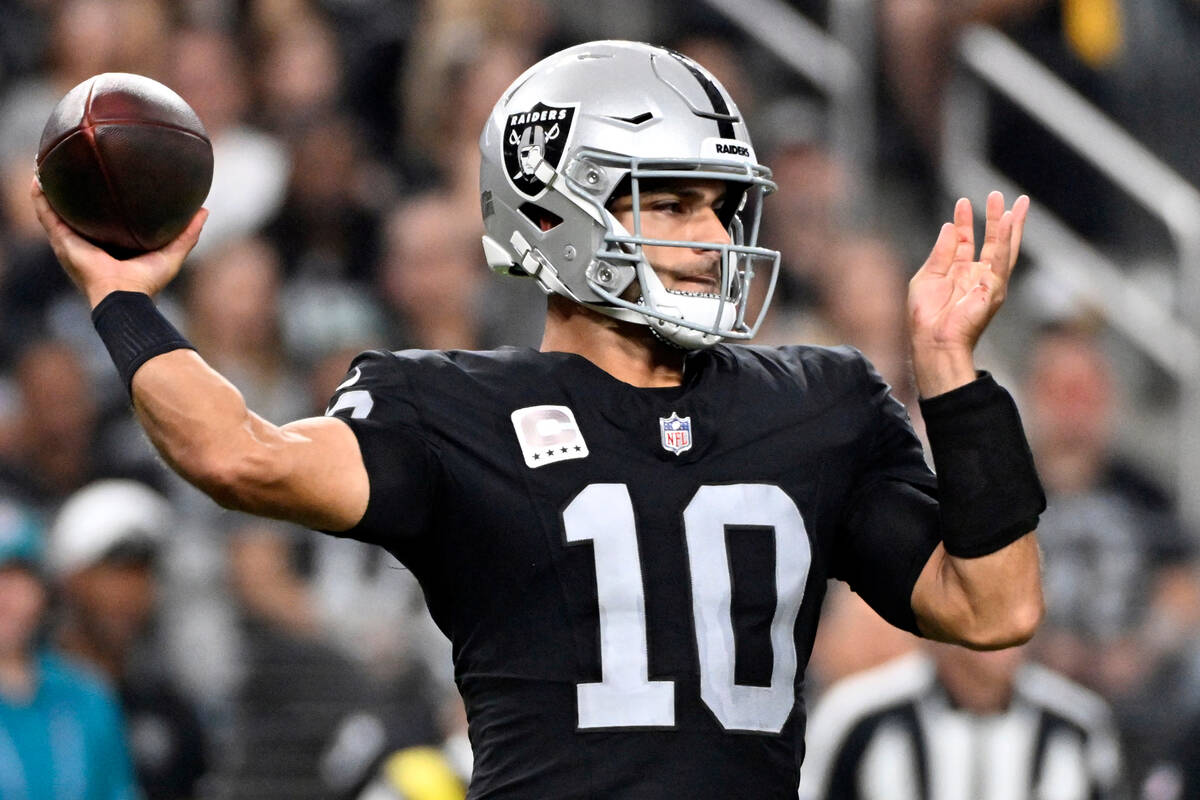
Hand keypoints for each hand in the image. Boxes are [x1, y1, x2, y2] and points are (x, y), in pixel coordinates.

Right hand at [30, 176, 207, 308]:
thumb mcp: (172, 252)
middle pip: (75, 214)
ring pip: (55, 212)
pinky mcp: (62, 242)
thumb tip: (204, 210)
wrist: (125, 296)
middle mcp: (87, 244)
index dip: (100, 205)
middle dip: (70, 194)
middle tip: (70, 168)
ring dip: (48, 191)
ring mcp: (71, 243)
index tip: (102, 182)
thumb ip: (187, 233)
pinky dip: (39, 198)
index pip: (102, 222)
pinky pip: (46, 215)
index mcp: (109, 247)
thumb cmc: (147, 282)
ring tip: (45, 167)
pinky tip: (36, 178)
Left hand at [908, 191, 1028, 396]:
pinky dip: (1006, 240)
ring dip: (1006, 224)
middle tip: (998, 195)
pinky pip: (1003, 260)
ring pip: (1002, 247)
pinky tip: (1008, 222)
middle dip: (994, 218)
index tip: (962, 202)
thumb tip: (949, 226)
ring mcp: (987, 282)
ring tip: (1011, 202)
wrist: (932, 339)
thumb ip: (941, 252)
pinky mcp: (994, 289)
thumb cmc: (926, 316)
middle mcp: (975, 275)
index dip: (964, 221)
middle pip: (989, 241)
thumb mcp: (927, 276)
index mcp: (957, 272)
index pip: (964, 240)